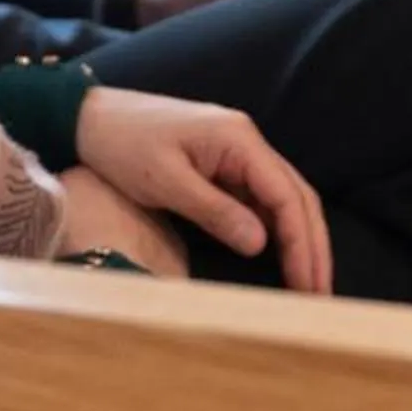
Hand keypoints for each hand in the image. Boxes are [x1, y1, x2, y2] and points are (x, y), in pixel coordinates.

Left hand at [74, 85, 333, 295]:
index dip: (302, 243)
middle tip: (321, 294)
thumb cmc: (123, 144)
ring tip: (309, 283)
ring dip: (298, 239)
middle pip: (296, 196)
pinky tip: (281, 257)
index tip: (308, 284)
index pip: (286, 195)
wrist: (90, 116)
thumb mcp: (165, 181)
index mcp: (238, 140)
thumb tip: (261, 245)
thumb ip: (215, 212)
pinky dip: (275, 230)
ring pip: (282, 199)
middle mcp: (247, 142)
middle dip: (312, 246)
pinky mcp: (223, 165)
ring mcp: (237, 153)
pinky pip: (260, 199)